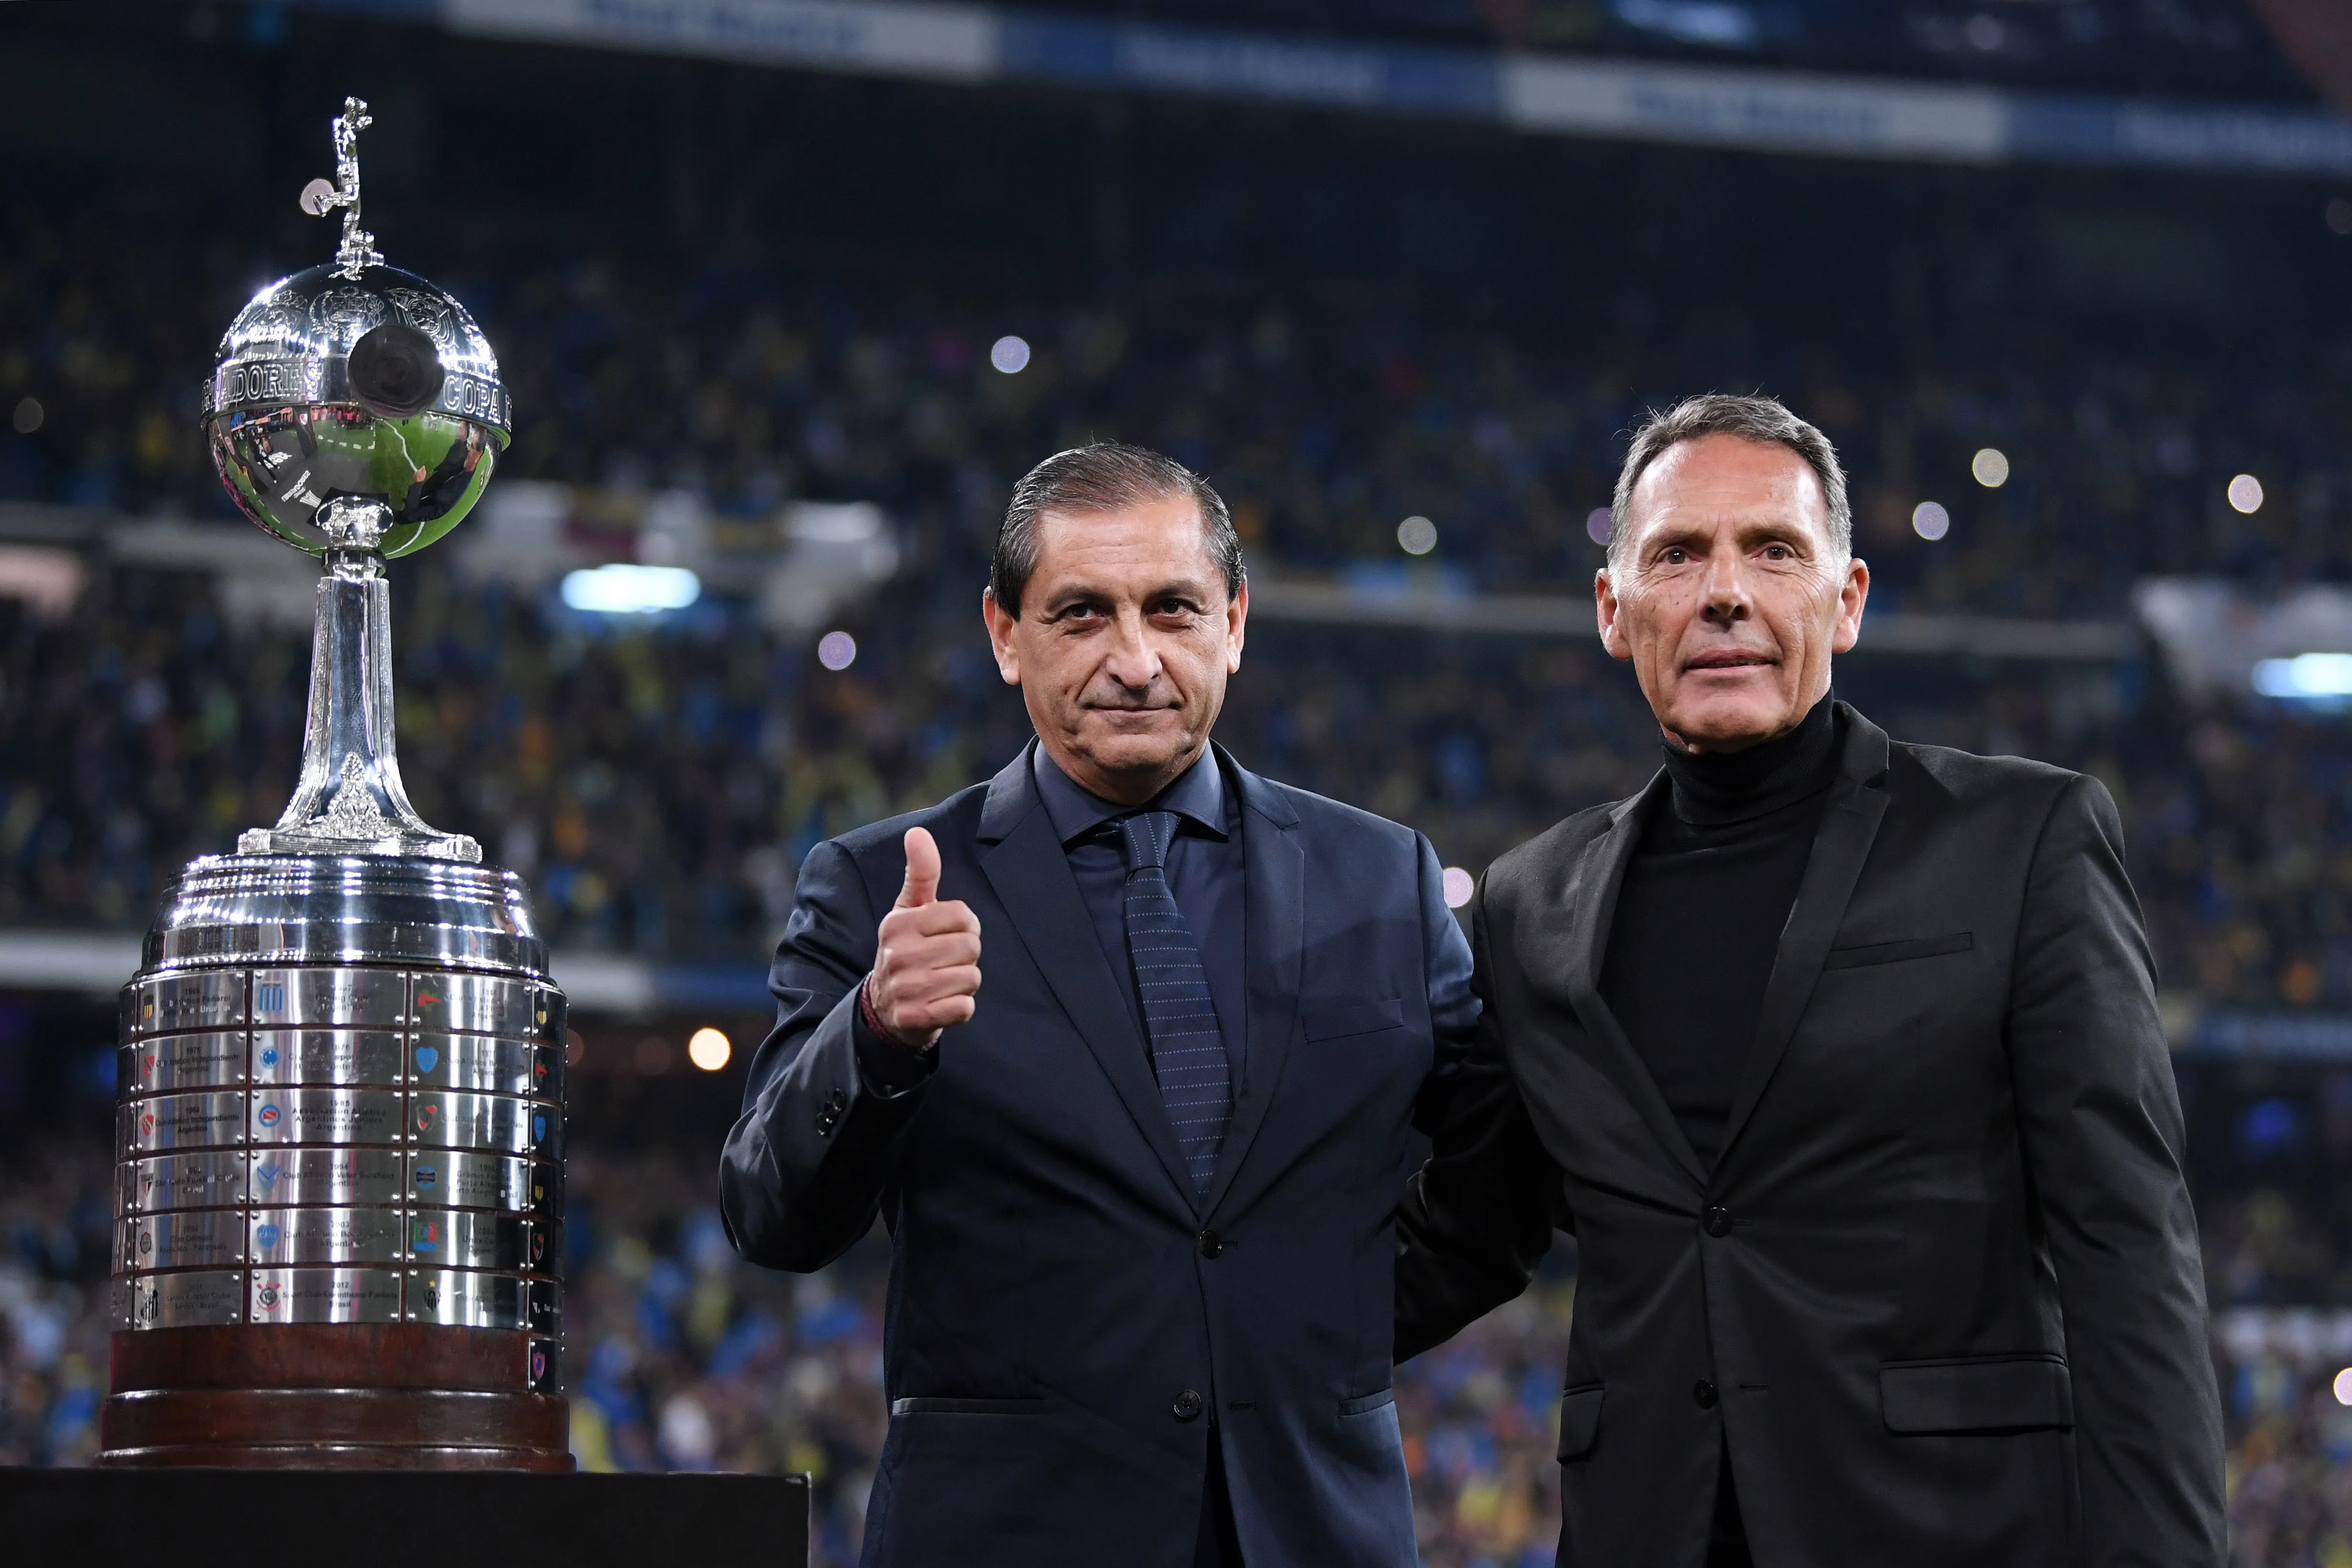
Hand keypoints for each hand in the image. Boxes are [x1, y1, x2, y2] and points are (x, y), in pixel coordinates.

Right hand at [864, 826, 982, 1051]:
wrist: (885, 1009)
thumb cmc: (906, 949)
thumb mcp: (909, 910)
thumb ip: (920, 873)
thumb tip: (918, 831)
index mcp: (897, 924)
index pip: (963, 916)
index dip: (965, 926)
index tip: (948, 934)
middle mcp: (897, 955)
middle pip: (971, 948)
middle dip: (967, 955)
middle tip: (945, 961)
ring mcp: (905, 989)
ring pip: (971, 978)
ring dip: (964, 982)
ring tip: (942, 981)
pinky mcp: (915, 1018)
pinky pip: (965, 1008)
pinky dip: (961, 1007)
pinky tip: (942, 1003)